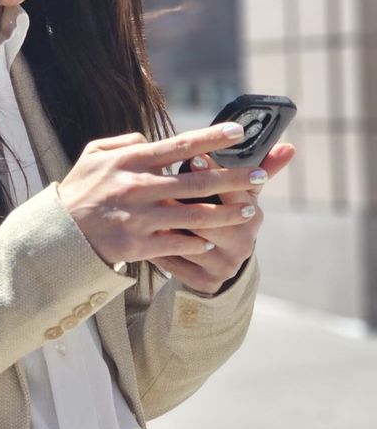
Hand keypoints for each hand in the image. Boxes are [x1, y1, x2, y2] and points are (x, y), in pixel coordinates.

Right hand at [57, 123, 278, 269]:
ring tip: (250, 210)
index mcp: (130, 161)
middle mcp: (138, 187)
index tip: (239, 132)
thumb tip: (150, 141)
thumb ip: (124, 143)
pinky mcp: (138, 245)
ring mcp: (140, 218)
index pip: (180, 145)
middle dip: (234, 178)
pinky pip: (177, 243)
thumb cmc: (79, 191)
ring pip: (195, 215)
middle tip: (262, 175)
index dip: (212, 138)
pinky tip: (213, 240)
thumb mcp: (93, 155)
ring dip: (227, 213)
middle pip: (197, 181)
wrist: (58, 234)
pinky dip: (197, 242)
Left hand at [151, 142, 296, 293]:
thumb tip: (289, 146)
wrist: (222, 262)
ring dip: (164, 225)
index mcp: (254, 218)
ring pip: (187, 243)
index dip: (214, 175)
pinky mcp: (202, 282)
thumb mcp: (244, 194)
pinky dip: (155, 247)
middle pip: (208, 221)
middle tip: (159, 183)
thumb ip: (262, 169)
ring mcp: (222, 266)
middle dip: (183, 202)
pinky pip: (173, 262)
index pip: (235, 195)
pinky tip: (139, 232)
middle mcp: (242, 244)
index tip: (193, 156)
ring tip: (144, 207)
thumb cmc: (228, 215)